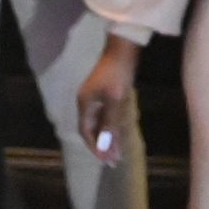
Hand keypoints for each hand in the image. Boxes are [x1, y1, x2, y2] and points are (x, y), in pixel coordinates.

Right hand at [76, 34, 142, 164]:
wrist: (124, 48)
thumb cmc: (118, 74)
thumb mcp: (115, 100)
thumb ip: (110, 123)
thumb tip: (107, 147)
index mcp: (84, 104)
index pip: (86, 132)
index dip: (95, 147)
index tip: (106, 160)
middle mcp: (87, 102)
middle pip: (92, 129)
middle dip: (102, 146)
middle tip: (114, 161)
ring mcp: (97, 98)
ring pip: (100, 123)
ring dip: (108, 137)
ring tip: (118, 152)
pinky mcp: (107, 93)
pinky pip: (106, 116)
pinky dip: (112, 126)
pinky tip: (120, 134)